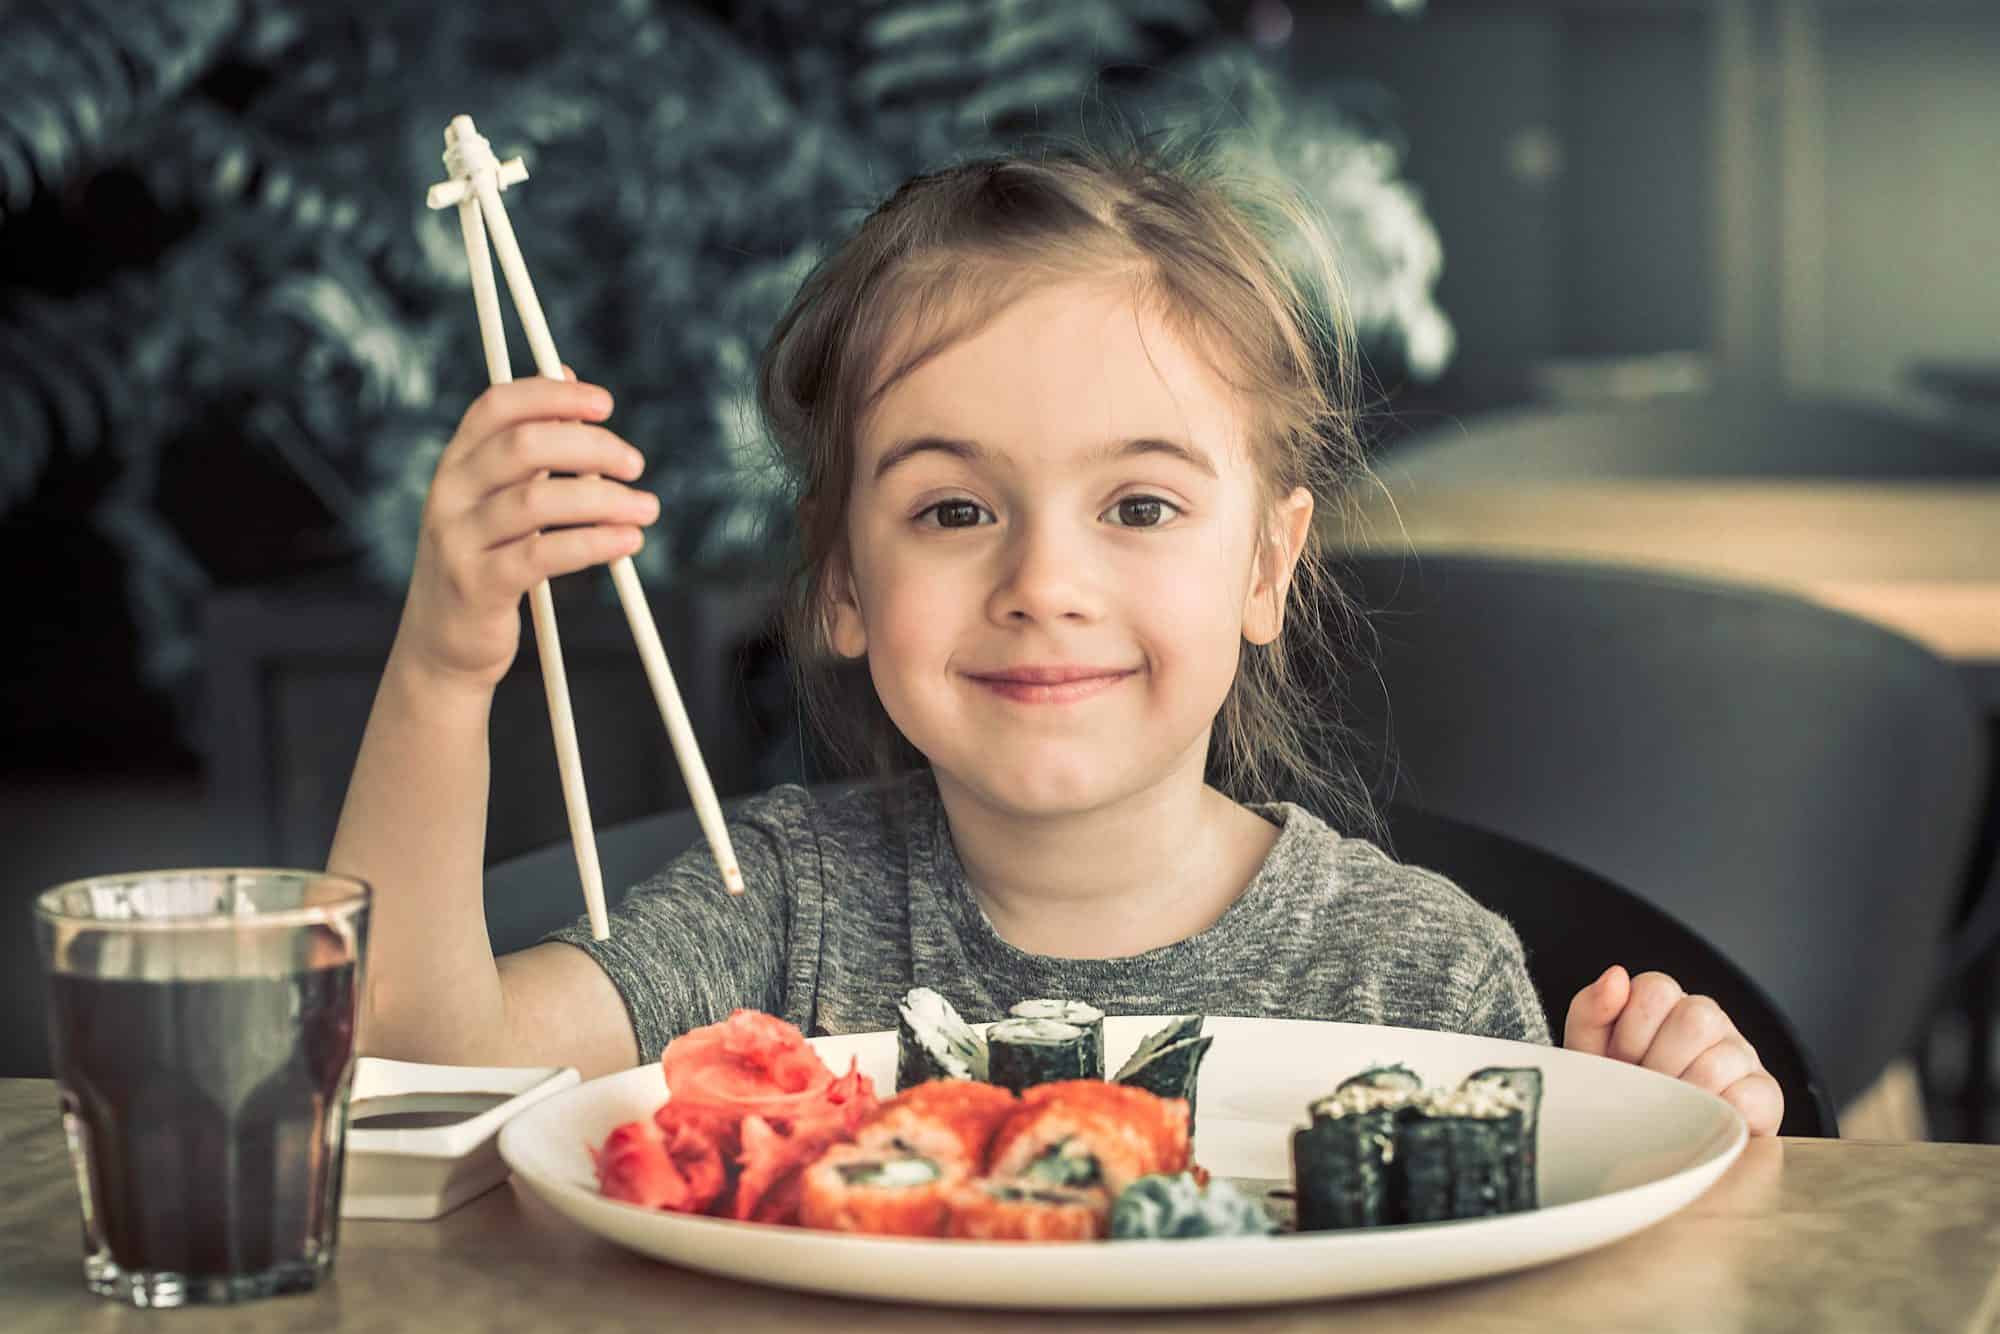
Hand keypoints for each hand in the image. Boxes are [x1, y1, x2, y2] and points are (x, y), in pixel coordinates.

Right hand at [395, 368, 658, 691]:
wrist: (443, 645)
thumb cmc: (486, 562)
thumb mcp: (501, 498)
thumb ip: (531, 446)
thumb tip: (568, 374)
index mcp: (457, 464)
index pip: (498, 406)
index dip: (554, 396)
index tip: (605, 404)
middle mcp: (449, 494)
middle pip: (524, 446)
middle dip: (591, 447)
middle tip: (635, 465)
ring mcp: (457, 540)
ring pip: (538, 501)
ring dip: (605, 499)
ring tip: (646, 509)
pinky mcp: (477, 586)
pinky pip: (543, 556)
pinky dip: (594, 543)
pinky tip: (627, 541)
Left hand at [1563, 965, 1783, 1135]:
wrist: (1648, 1147)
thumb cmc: (1621, 1093)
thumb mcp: (1591, 1054)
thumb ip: (1591, 1011)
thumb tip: (1616, 976)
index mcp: (1666, 1004)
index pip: (1656, 989)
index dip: (1631, 1030)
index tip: (1620, 1060)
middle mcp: (1708, 1021)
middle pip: (1695, 1018)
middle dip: (1658, 1062)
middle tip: (1645, 1088)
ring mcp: (1740, 1054)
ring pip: (1718, 1061)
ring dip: (1683, 1095)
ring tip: (1668, 1111)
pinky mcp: (1764, 1093)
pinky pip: (1749, 1096)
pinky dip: (1718, 1114)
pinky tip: (1701, 1122)